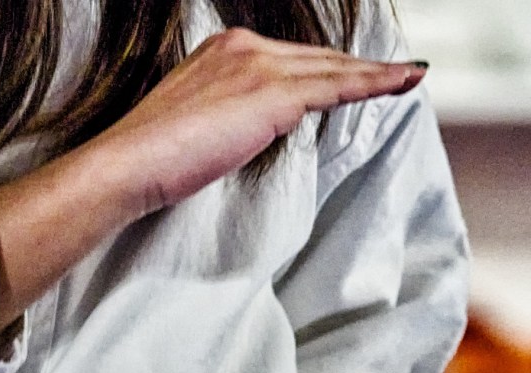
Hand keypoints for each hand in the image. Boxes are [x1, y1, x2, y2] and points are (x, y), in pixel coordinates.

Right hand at [98, 27, 425, 214]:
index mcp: (219, 51)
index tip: (339, 78)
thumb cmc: (147, 160)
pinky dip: (374, 83)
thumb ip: (218, 120)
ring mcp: (259, 66)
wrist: (127, 165)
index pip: (283, 59)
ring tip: (406, 78)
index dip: (317, 69)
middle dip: (352, 66)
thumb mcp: (187, 128)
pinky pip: (337, 87)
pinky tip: (402, 82)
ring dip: (373, 74)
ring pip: (330, 68)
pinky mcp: (273, 94)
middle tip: (389, 74)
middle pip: (313, 58)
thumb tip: (235, 135)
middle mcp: (242, 47)